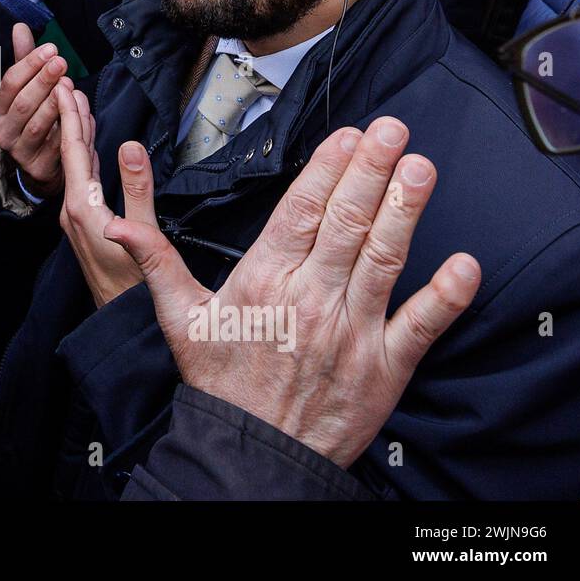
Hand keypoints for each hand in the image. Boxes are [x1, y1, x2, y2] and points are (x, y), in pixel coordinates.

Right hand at [0, 24, 69, 197]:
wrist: (43, 163)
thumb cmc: (36, 117)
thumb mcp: (27, 88)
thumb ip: (24, 59)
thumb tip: (20, 27)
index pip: (9, 83)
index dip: (30, 64)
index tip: (51, 49)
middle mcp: (4, 132)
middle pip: (23, 103)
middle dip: (43, 81)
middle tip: (61, 62)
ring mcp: (20, 152)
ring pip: (39, 125)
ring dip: (56, 103)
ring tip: (70, 84)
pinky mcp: (39, 167)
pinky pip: (57, 144)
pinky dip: (70, 124)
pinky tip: (80, 108)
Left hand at [57, 83, 160, 306]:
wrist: (122, 321)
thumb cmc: (137, 285)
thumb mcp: (145, 233)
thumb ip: (137, 189)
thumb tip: (130, 146)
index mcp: (82, 208)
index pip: (73, 151)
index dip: (70, 116)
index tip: (65, 86)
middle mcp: (73, 212)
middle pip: (70, 154)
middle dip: (69, 117)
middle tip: (66, 82)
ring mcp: (77, 220)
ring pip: (76, 168)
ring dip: (77, 135)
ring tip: (78, 105)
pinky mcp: (86, 226)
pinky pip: (82, 182)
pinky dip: (86, 157)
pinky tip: (91, 149)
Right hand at [105, 117, 480, 467]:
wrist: (255, 451)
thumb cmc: (221, 382)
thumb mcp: (180, 319)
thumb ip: (156, 262)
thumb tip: (115, 227)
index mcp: (264, 282)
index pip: (300, 213)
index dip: (327, 170)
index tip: (347, 135)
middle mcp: (310, 300)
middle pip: (345, 225)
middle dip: (370, 171)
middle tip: (393, 129)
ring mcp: (351, 333)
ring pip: (383, 260)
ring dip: (405, 212)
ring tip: (421, 168)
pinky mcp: (385, 367)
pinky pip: (420, 325)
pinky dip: (444, 296)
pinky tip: (463, 263)